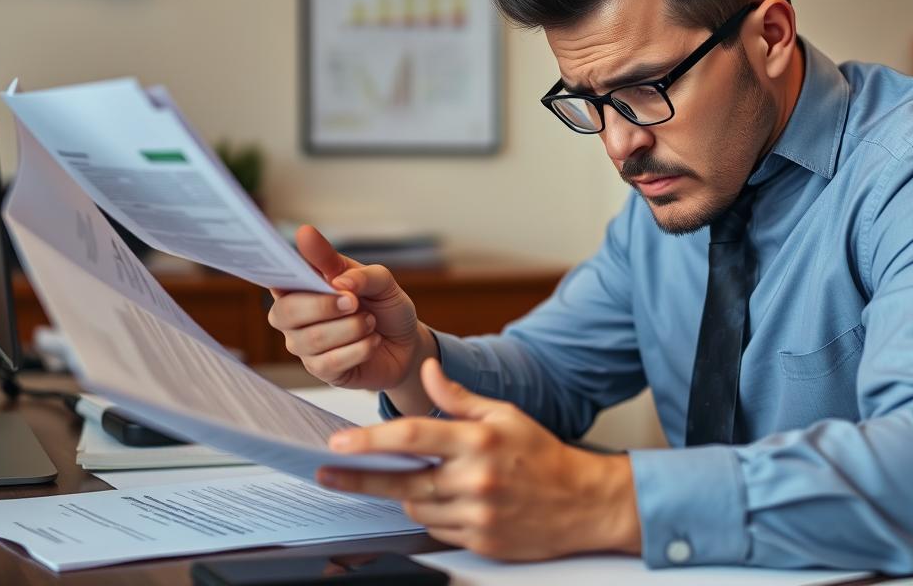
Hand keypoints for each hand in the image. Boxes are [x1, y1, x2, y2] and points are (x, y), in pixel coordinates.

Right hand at [268, 225, 435, 395]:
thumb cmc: (384, 306)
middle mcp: (293, 314)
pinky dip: (360, 349)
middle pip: (285, 311)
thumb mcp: (380, 281)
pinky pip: (330, 362)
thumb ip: (357, 273)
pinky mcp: (319, 369)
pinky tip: (373, 341)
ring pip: (313, 338)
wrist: (405, 343)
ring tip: (370, 322)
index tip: (306, 262)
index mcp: (302, 283)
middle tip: (354, 302)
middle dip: (324, 305)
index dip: (285, 271)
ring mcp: (303, 344)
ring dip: (352, 328)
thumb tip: (338, 281)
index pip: (277, 275)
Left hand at [318, 359, 641, 559]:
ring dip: (405, 495)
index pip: (412, 438)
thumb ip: (459, 397)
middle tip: (329, 474)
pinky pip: (437, 530)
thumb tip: (427, 371)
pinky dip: (431, 514)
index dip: (370, 441)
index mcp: (480, 441)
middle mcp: (476, 480)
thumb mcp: (505, 414)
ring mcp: (478, 515)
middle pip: (401, 482)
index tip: (339, 443)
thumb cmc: (543, 455)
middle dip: (359, 478)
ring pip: (416, 508)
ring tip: (410, 480)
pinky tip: (442, 501)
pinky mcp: (481, 542)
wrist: (584, 502)